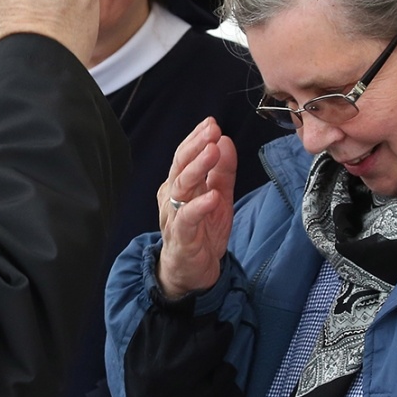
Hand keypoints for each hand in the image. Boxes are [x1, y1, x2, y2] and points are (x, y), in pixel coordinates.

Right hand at [156, 118, 237, 297]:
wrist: (191, 273)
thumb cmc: (202, 233)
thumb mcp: (219, 197)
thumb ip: (222, 171)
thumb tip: (225, 140)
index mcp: (179, 185)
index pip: (184, 156)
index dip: (196, 139)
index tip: (211, 123)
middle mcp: (172, 197)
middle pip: (180, 166)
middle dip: (195, 147)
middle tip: (211, 131)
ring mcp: (174, 217)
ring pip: (181, 187)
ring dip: (197, 169)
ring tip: (212, 152)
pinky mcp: (181, 237)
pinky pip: (187, 219)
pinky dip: (199, 207)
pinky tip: (212, 197)